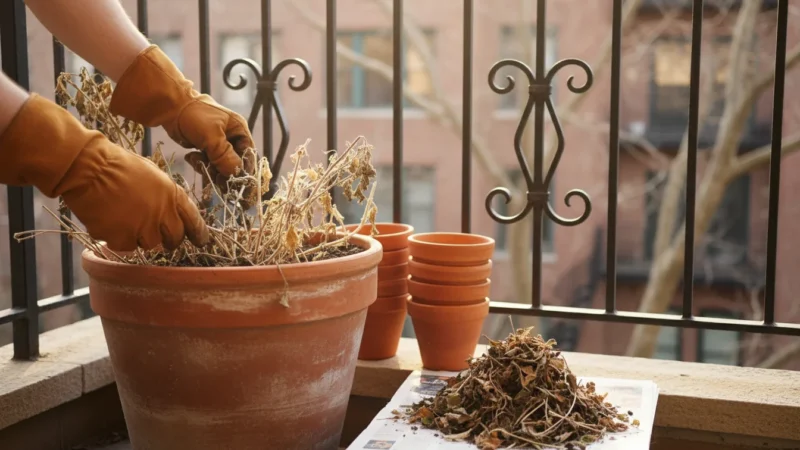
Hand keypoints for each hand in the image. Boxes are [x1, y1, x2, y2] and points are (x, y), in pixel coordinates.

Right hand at [0, 94, 208, 251]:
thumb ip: (166, 196)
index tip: (200, 240)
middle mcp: (162, 213)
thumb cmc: (118, 166)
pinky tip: (110, 223)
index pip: (193, 220)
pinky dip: (118, 238)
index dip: (198, 232)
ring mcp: (142, 227)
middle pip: (175, 238)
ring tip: (126, 220)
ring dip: (141, 237)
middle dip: (170, 240)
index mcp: (172, 194)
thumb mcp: (152, 175)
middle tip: (160, 236)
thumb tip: (171, 213)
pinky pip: (126, 246)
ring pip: (150, 244)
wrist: (88, 168)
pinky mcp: (122, 237)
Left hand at [109, 45, 255, 183]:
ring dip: (211, 170)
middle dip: (226, 173)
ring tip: (199, 163)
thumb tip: (236, 174)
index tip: (242, 188)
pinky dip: (201, 164)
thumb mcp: (212, 136)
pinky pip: (208, 164)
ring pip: (220, 166)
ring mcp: (217, 144)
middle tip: (219, 184)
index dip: (246, 172)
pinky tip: (192, 157)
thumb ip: (225, 156)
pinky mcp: (205, 148)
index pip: (249, 155)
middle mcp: (231, 138)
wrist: (170, 108)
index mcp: (239, 130)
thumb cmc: (194, 116)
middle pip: (235, 163)